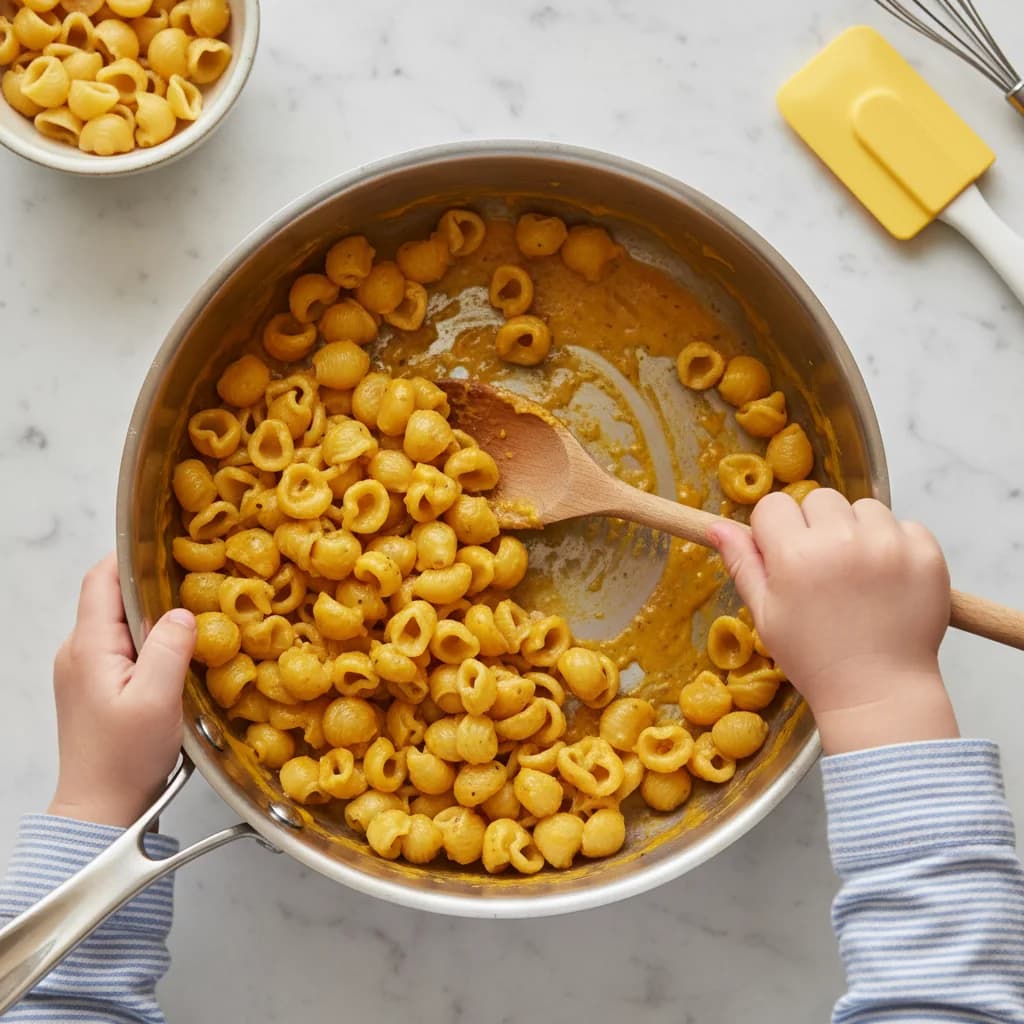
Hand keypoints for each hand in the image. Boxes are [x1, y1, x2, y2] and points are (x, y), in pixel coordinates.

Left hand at [48, 553, 195, 827]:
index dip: (131, 554)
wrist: (99, 809)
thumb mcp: (157, 700)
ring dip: (152, 613)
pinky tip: (178, 649)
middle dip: (151, 582)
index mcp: (88, 647)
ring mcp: (84, 670)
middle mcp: (78, 652)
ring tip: (194, 610)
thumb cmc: (124, 758)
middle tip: (196, 575)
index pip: (101, 579)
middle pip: (111, 598)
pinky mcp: (96, 687)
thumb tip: (182, 611)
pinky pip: (122, 646)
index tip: (168, 542)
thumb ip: (170, 648)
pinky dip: (149, 638)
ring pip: (119, 622)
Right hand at [708, 490, 957, 754]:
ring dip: (858, 531)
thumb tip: (719, 526)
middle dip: (817, 526)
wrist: (878, 692)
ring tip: (859, 575)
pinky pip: (906, 525)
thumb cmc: (814, 657)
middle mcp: (842, 540)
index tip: (786, 557)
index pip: (773, 506)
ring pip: (864, 507)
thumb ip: (743, 563)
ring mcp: (889, 544)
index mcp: (795, 554)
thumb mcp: (765, 614)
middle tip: (825, 569)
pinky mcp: (926, 553)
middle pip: (820, 499)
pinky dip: (897, 544)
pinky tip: (889, 579)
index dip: (775, 530)